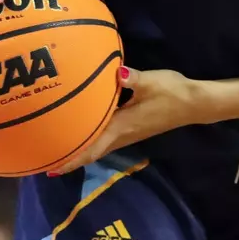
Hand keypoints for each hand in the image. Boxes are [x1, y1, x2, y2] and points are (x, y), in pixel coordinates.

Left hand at [48, 68, 219, 174]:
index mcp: (121, 126)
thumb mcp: (151, 82)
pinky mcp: (134, 128)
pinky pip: (106, 139)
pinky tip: (86, 133)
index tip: (50, 168)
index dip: (72, 159)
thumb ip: (132, 78)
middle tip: (45, 161)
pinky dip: (92, 142)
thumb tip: (116, 71)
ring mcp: (129, 133)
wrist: (193, 103)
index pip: (92, 147)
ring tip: (59, 149)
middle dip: (70, 157)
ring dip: (80, 150)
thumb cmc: (171, 93)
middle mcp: (122, 135)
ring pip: (98, 147)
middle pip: (91, 152)